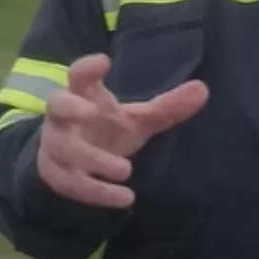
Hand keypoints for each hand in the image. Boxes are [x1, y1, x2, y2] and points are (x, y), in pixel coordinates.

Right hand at [35, 53, 208, 208]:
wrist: (74, 165)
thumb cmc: (107, 132)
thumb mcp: (137, 120)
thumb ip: (167, 108)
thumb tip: (203, 89)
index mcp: (84, 95)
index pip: (79, 75)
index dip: (87, 67)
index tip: (104, 60)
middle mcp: (64, 117)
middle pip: (56, 105)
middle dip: (70, 107)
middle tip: (92, 112)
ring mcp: (56, 146)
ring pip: (63, 149)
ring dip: (93, 159)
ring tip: (126, 170)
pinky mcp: (56, 174)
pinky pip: (71, 183)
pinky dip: (97, 191)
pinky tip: (125, 197)